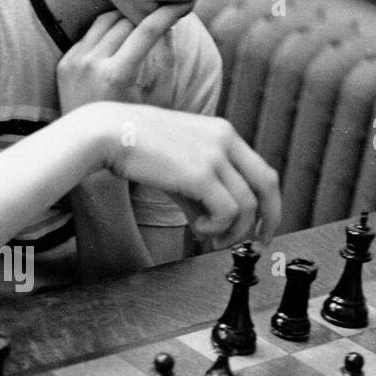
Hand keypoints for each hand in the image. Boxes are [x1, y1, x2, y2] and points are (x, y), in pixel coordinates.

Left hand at [56, 5, 193, 112]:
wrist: (88, 145)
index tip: (181, 5)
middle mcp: (92, 64)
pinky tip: (118, 41)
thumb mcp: (157, 99)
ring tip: (140, 23)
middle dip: (146, 15)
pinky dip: (106, 33)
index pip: (146, 32)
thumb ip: (167, 61)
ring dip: (125, 19)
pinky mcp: (65, 63)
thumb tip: (169, 26)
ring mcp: (74, 62)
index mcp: (116, 75)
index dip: (166, 14)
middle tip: (162, 14)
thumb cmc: (130, 125)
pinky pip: (89, 35)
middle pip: (125, 21)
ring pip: (104, 21)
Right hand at [97, 105, 281, 246]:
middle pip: (268, 184)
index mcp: (223, 133)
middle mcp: (225, 140)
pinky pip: (228, 211)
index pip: (262, 171)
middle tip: (258, 242)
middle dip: (268, 219)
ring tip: (209, 237)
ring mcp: (215, 155)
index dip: (268, 203)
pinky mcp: (201, 173)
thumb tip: (211, 226)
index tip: (260, 226)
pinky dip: (217, 227)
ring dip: (232, 230)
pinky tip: (197, 229)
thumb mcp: (176, 166)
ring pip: (247, 205)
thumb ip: (198, 194)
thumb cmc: (134, 147)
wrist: (107, 133)